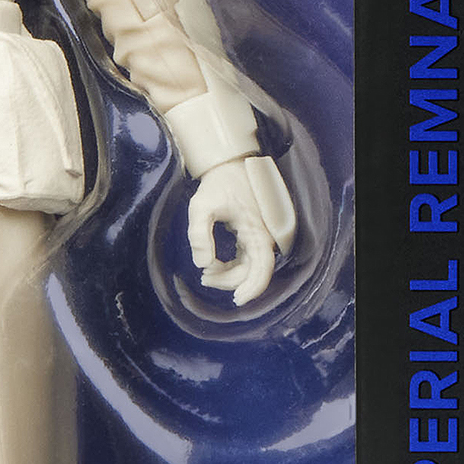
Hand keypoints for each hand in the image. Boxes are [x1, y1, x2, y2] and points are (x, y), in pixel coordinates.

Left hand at [186, 159, 280, 306]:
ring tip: (206, 274)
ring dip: (230, 275)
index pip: (263, 269)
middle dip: (230, 281)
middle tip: (205, 279)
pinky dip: (232, 267)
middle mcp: (264, 236)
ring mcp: (261, 236)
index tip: (237, 299)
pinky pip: (248, 259)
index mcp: (257, 231)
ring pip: (250, 267)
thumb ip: (199, 235)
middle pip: (254, 272)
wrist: (228, 164)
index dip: (253, 288)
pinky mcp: (254, 234)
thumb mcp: (201, 206)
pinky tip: (213, 266)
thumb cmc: (216, 184)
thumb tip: (202, 264)